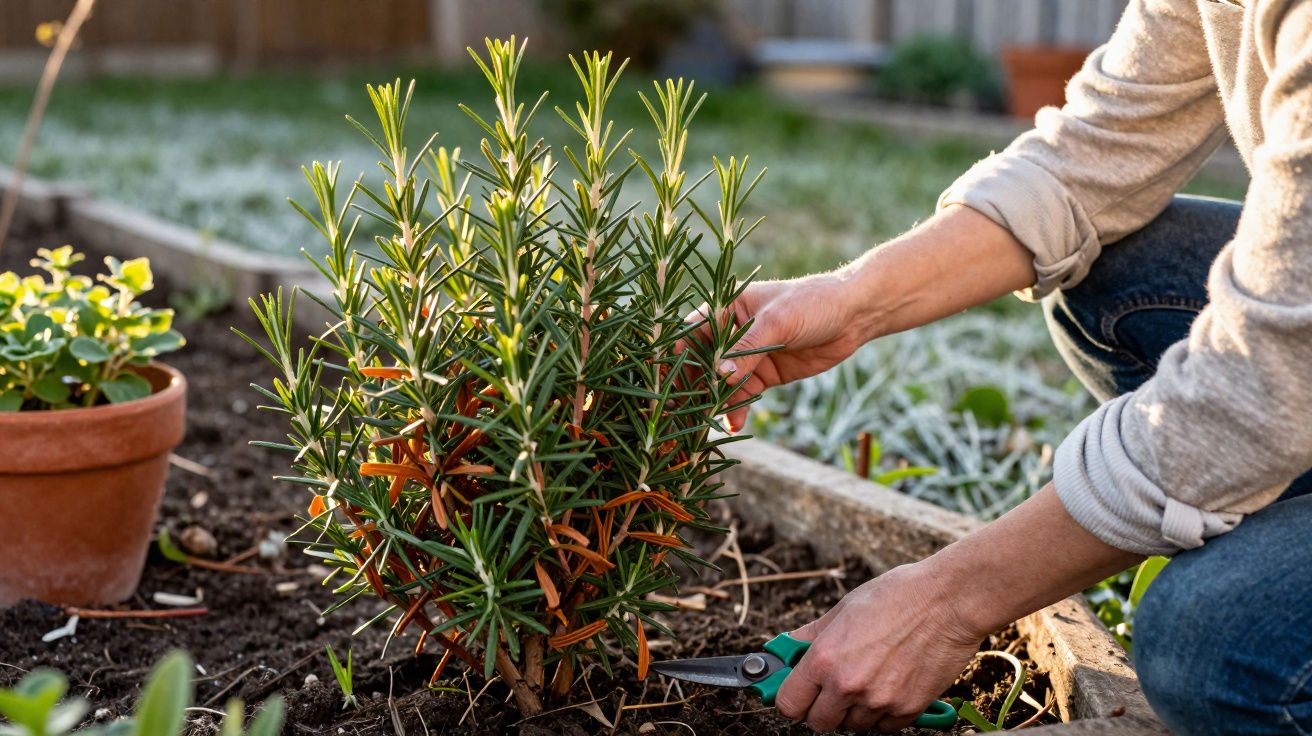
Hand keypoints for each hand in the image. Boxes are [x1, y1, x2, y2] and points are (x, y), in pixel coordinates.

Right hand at [683, 273, 878, 431]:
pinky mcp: (763, 374)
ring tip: (705, 423)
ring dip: (713, 402)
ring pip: (720, 384)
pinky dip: (735, 409)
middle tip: (682, 412)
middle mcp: (730, 333)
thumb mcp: (777, 322)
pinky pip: (741, 395)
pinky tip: (733, 424)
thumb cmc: (812, 303)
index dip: (676, 357)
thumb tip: (719, 376)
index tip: (666, 381)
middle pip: (701, 363)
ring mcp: (746, 356)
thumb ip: (747, 349)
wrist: (854, 316)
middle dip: (692, 387)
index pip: (690, 333)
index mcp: (725, 308)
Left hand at [775, 563, 984, 732]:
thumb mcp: (844, 608)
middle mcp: (848, 686)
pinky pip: (884, 726)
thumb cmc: (898, 596)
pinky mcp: (908, 709)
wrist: (948, 601)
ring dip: (855, 710)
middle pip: (818, 723)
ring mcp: (879, 701)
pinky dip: (883, 713)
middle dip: (821, 708)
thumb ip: (812, 635)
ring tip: (869, 678)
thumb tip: (789, 646)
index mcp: (825, 659)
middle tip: (832, 687)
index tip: (797, 692)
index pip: (788, 704)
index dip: (791, 699)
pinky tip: (889, 685)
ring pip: (853, 726)